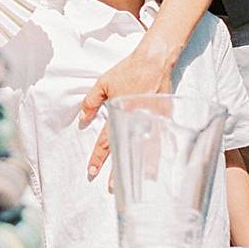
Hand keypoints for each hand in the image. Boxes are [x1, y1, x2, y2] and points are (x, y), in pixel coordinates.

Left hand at [79, 43, 174, 181]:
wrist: (155, 60)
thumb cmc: (129, 70)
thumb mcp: (103, 83)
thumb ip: (91, 102)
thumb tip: (83, 118)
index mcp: (120, 113)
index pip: (107, 141)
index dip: (98, 158)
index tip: (91, 171)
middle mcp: (136, 120)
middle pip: (127, 151)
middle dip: (118, 171)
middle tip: (112, 187)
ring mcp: (153, 120)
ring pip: (146, 151)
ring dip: (141, 168)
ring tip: (138, 183)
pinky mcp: (165, 118)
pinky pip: (162, 140)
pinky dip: (159, 154)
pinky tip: (158, 167)